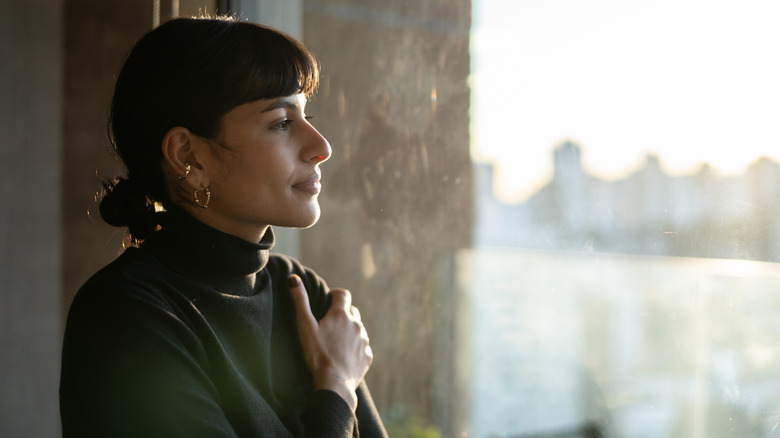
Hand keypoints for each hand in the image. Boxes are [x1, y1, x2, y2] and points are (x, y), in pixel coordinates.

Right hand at [288, 275, 372, 410]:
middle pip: (352, 311)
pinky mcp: (367, 356)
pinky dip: (355, 348)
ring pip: (358, 329)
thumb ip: (300, 301)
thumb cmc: (317, 354)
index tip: (328, 301)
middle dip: (343, 313)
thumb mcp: (305, 326)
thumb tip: (293, 279)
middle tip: (329, 324)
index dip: (335, 295)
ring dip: (349, 331)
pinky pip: (363, 347)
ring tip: (336, 342)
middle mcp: (356, 324)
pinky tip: (344, 356)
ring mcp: (364, 340)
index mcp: (341, 315)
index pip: (343, 294)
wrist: (334, 383)